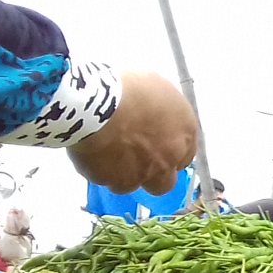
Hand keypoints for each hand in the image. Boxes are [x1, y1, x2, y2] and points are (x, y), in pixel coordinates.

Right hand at [67, 71, 197, 193]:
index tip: (153, 148)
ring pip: (129, 184)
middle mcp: (167, 161)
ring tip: (103, 153)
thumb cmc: (129, 88)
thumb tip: (152, 115)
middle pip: (163, 183)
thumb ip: (161, 113)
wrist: (98, 105)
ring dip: (119, 174)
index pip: (183, 157)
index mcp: (184, 135)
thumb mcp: (157, 90)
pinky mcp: (111, 181)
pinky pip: (103, 179)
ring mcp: (140, 175)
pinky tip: (88, 152)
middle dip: (150, 175)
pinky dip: (96, 169)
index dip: (167, 154)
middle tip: (132, 161)